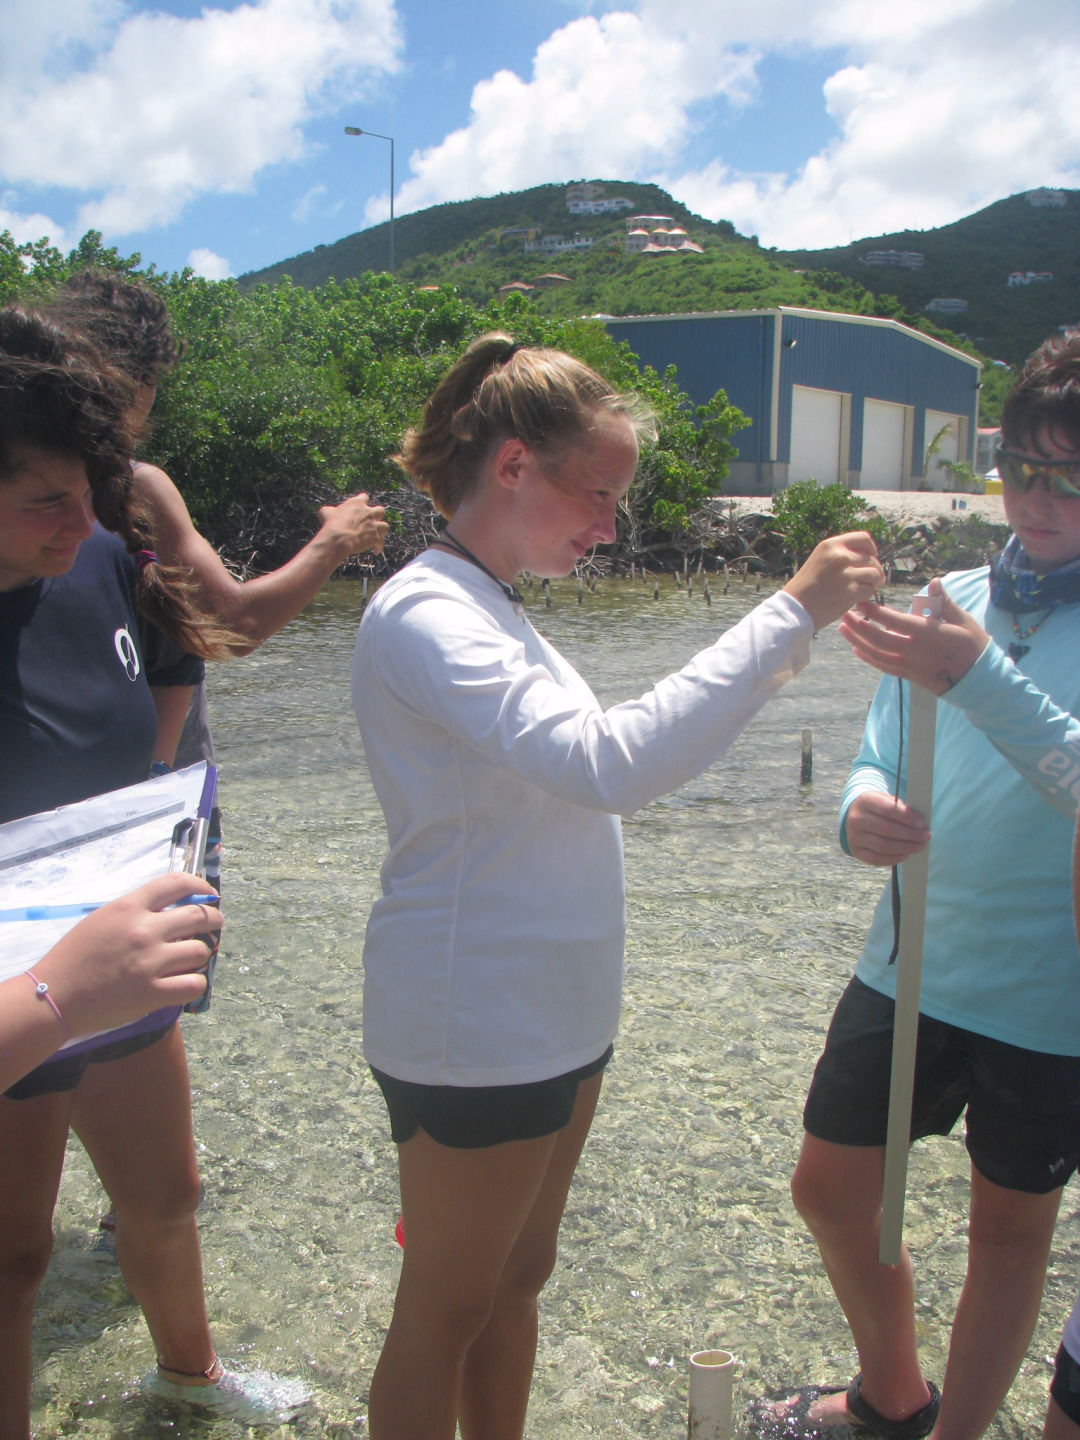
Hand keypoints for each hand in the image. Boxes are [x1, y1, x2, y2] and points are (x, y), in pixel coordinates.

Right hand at [33, 873, 223, 1036]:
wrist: (55, 995)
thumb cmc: (74, 957)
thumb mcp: (102, 919)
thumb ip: (135, 911)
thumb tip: (171, 910)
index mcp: (129, 907)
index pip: (175, 883)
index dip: (199, 885)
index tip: (208, 893)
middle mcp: (144, 930)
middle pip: (198, 916)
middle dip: (213, 919)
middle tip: (214, 924)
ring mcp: (150, 962)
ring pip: (201, 950)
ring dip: (200, 954)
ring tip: (190, 959)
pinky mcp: (153, 993)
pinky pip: (195, 984)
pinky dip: (195, 983)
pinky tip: (187, 983)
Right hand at [317, 492, 388, 556]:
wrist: (338, 538)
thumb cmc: (331, 524)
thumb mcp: (326, 513)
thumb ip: (329, 510)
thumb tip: (327, 511)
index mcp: (356, 504)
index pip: (364, 497)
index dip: (363, 502)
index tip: (362, 507)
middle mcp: (368, 512)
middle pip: (380, 510)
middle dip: (377, 516)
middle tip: (371, 522)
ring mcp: (373, 525)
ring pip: (385, 526)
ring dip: (381, 531)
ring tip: (377, 535)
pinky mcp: (375, 537)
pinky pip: (381, 543)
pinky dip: (379, 547)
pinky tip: (375, 551)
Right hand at [783, 532, 884, 630]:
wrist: (794, 608)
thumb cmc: (806, 587)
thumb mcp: (819, 560)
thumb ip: (840, 554)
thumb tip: (869, 557)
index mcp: (830, 545)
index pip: (863, 538)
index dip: (872, 549)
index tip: (870, 558)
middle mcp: (839, 556)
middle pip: (872, 558)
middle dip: (874, 569)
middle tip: (869, 580)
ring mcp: (845, 574)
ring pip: (875, 573)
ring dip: (873, 583)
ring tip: (863, 589)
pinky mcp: (849, 592)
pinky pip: (870, 590)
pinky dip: (866, 595)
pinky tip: (857, 599)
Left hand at [838, 578, 988, 694]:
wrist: (979, 680)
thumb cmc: (972, 645)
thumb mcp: (963, 620)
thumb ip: (944, 602)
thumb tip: (934, 581)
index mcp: (929, 634)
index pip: (896, 622)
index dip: (876, 612)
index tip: (861, 602)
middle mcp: (916, 651)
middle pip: (879, 640)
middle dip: (859, 627)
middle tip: (844, 613)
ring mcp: (910, 666)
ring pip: (877, 654)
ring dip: (857, 641)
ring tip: (843, 628)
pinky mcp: (909, 676)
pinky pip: (884, 667)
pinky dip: (868, 658)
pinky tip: (857, 648)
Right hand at [846, 791, 930, 865]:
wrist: (854, 816)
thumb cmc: (876, 808)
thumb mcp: (885, 800)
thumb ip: (900, 808)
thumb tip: (920, 824)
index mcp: (865, 801)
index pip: (889, 810)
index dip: (907, 818)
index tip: (922, 823)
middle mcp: (856, 819)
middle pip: (887, 829)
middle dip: (910, 834)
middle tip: (925, 836)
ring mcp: (854, 836)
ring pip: (882, 845)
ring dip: (905, 847)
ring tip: (919, 846)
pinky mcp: (855, 850)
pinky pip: (875, 858)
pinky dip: (893, 858)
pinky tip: (905, 855)